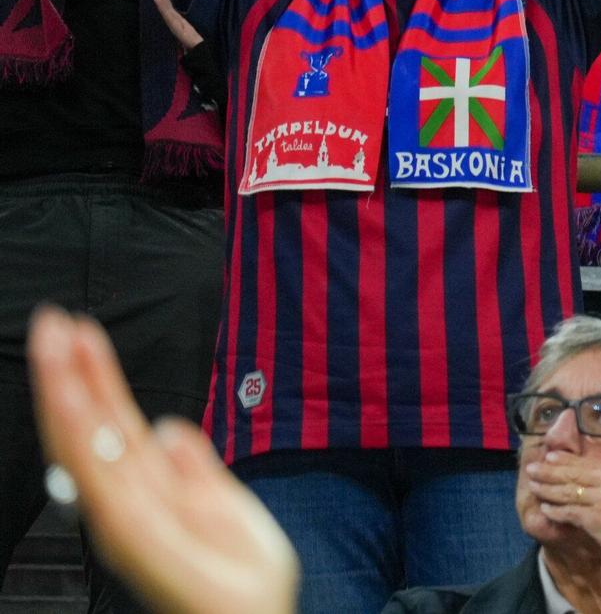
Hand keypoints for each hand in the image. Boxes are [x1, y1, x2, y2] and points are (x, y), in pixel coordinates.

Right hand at [28, 308, 299, 613]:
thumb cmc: (242, 589)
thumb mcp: (231, 515)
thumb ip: (197, 472)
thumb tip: (167, 428)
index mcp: (155, 498)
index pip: (118, 428)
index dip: (96, 381)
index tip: (77, 329)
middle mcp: (135, 510)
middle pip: (96, 432)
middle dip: (72, 376)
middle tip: (50, 321)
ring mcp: (136, 530)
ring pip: (91, 452)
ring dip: (69, 397)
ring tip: (52, 346)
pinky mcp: (148, 549)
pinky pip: (110, 489)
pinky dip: (89, 447)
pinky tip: (74, 408)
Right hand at [148, 0, 204, 51]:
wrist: (200, 51)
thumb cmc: (197, 38)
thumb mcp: (198, 21)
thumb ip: (195, 12)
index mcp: (180, 14)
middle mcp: (175, 17)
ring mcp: (175, 22)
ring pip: (166, 5)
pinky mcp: (177, 29)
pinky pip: (169, 16)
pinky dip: (162, 7)